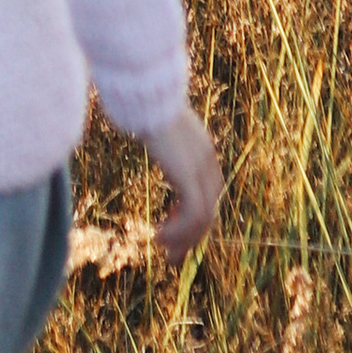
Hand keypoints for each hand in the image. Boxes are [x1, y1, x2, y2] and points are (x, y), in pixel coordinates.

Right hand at [147, 105, 223, 261]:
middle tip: (173, 256)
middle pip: (208, 209)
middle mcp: (207, 161)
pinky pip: (192, 215)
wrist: (146, 96)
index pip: (208, 193)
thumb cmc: (143, 105)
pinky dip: (179, 231)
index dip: (192, 215)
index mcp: (202, 150)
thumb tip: (143, 132)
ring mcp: (201, 169)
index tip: (171, 225)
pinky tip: (159, 237)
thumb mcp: (156, 125)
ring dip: (184, 239)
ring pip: (202, 218)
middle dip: (191, 236)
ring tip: (165, 252)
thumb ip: (160, 137)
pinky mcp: (189, 176)